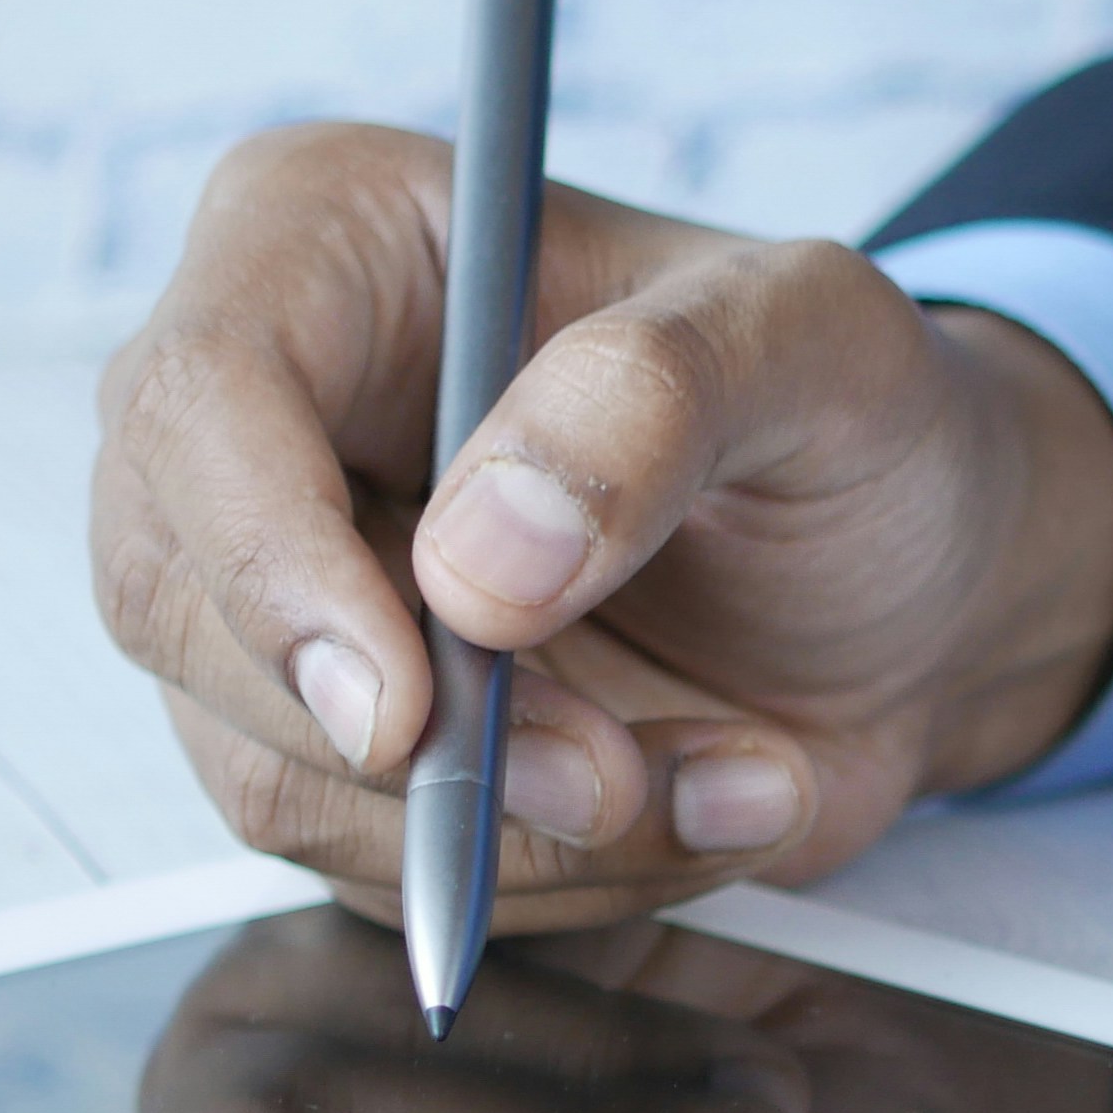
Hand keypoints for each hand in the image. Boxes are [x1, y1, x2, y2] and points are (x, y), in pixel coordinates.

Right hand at [92, 123, 1112, 925]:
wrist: (927, 582)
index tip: (403, 710)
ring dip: (516, 823)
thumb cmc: (859, 417)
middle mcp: (266, 415)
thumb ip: (662, 398)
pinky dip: (556, 870)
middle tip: (617, 772)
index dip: (267, 569)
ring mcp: (285, 591)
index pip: (198, 401)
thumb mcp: (822, 345)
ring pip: (275, 770)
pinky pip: (374, 862)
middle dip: (415, 741)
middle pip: (185, 610)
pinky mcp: (343, 740)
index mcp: (333, 242)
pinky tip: (704, 796)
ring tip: (728, 772)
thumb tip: (478, 562)